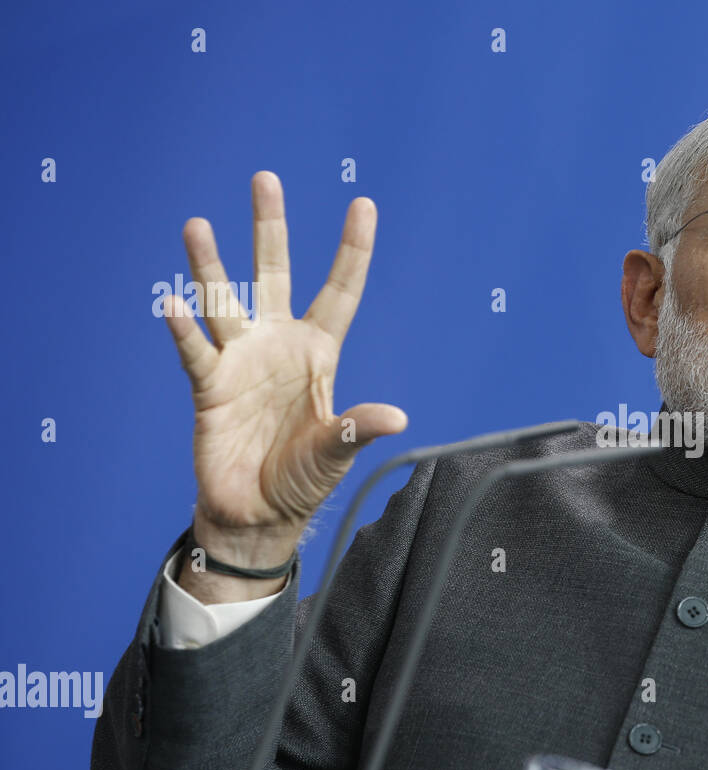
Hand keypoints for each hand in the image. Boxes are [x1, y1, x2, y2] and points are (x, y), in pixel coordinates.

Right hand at [162, 171, 406, 558]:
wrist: (258, 513)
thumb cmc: (303, 479)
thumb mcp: (336, 451)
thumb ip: (357, 428)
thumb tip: (395, 416)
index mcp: (318, 352)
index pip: (338, 291)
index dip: (351, 250)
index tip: (362, 203)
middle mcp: (278, 344)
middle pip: (272, 274)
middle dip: (270, 227)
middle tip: (264, 179)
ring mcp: (241, 360)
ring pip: (223, 301)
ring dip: (209, 266)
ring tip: (197, 225)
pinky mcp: (209, 386)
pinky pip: (195, 351)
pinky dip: (183, 330)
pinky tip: (172, 304)